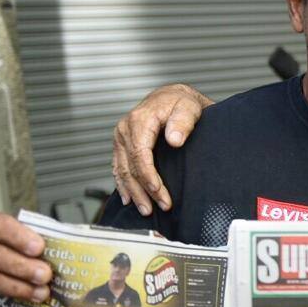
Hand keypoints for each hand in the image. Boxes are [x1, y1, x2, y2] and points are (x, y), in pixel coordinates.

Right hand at [0, 211, 50, 301]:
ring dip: (17, 287)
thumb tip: (59, 251)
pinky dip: (4, 298)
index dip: (18, 237)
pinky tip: (24, 300)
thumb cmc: (8, 243)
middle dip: (22, 267)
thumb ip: (33, 239)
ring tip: (40, 292)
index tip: (39, 248)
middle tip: (45, 276)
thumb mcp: (18, 233)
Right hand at [112, 84, 212, 214]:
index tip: (161, 194)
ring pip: (122, 170)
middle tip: (157, 208)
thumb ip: (183, 122)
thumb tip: (174, 140)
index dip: (150, 178)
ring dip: (133, 192)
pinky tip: (128, 198)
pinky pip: (118, 167)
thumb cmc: (181, 102)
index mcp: (139, 121)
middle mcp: (125, 129)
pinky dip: (122, 184)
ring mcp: (121, 137)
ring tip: (145, 210)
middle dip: (143, 191)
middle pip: (130, 167)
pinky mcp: (121, 144)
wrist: (172, 96)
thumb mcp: (189, 107)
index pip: (140, 156)